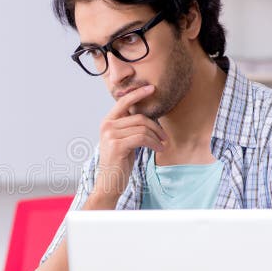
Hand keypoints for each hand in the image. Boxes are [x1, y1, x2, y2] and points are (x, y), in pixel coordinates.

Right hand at [92, 85, 166, 200]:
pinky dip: (154, 143)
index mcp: (107, 122)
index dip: (138, 93)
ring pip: (142, 128)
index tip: (151, 88)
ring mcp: (110, 135)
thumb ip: (129, 127)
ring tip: (162, 145)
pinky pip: (142, 138)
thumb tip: (147, 116)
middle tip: (165, 137)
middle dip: (156, 127)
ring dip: (157, 137)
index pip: (123, 102)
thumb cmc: (119, 162)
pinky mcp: (117, 145)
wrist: (109, 183)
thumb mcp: (123, 140)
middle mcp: (107, 126)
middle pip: (139, 117)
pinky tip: (159, 149)